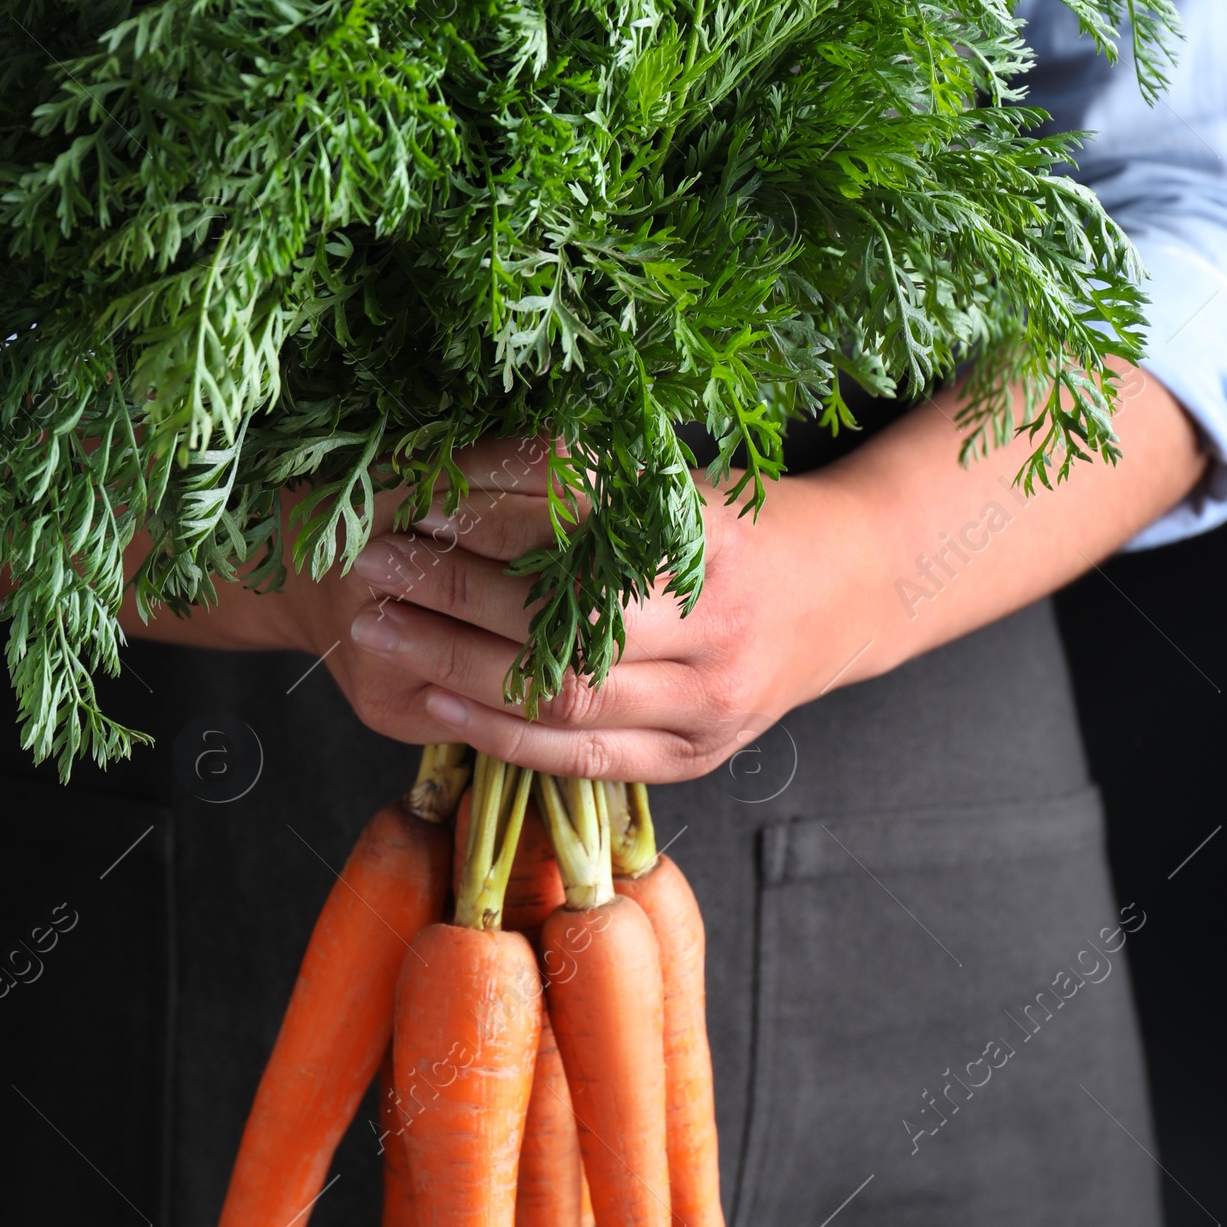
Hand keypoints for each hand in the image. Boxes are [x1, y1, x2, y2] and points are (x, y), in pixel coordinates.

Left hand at [337, 366, 1206, 780]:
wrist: (848, 594)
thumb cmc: (744, 524)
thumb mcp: (677, 480)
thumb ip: (583, 478)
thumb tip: (455, 463)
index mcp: (712, 548)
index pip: (578, 540)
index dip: (488, 526)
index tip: (415, 502)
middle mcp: (715, 635)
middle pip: (560, 630)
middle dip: (455, 598)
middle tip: (379, 567)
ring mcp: (709, 709)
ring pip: (563, 703)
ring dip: (456, 672)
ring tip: (382, 634)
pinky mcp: (695, 760)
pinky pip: (582, 763)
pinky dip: (502, 737)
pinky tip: (436, 706)